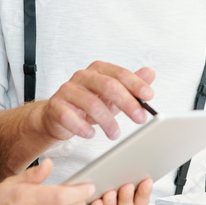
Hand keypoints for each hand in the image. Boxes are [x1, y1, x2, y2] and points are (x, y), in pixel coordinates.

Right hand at [40, 62, 154, 140]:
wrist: (59, 115)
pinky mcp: (55, 106)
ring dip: (107, 121)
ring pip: (91, 103)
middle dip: (127, 103)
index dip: (135, 84)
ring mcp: (67, 90)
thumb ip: (131, 83)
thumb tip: (150, 73)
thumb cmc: (89, 103)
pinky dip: (82, 127)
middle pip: (108, 86)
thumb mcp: (113, 95)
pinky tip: (90, 134)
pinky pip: (69, 116)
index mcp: (98, 70)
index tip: (149, 96)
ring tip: (115, 134)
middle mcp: (82, 76)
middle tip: (140, 118)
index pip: (119, 74)